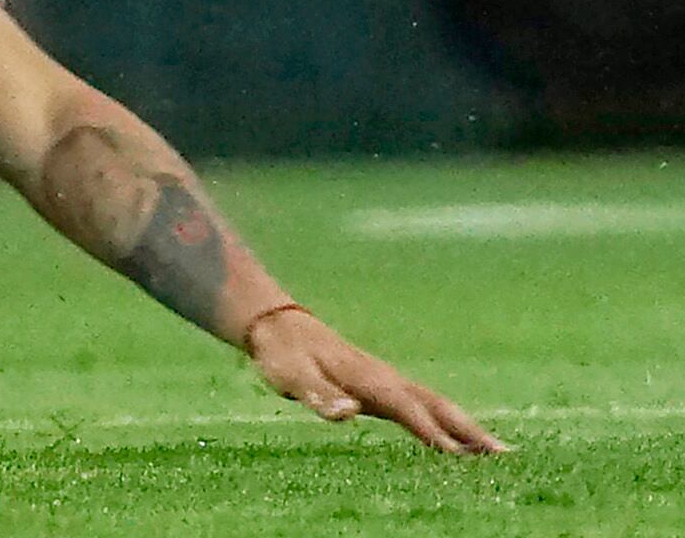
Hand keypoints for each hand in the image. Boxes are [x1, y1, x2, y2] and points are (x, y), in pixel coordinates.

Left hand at [243, 308, 505, 454]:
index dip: (431, 431)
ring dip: (466, 428)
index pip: (406, 407)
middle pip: (434, 405)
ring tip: (498, 454)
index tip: (459, 456)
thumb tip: (349, 411)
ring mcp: (388, 380)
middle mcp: (385, 378)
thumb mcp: (290, 377)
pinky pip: (424, 406)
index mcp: (366, 378)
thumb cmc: (283, 356)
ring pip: (435, 405)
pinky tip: (461, 443)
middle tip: (505, 455)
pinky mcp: (384, 387)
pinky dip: (448, 423)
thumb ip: (319, 395)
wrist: (277, 326)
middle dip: (468, 429)